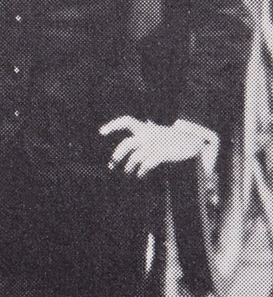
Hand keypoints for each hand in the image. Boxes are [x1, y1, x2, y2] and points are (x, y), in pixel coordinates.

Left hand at [100, 116, 216, 177]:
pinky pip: (147, 163)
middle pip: (127, 143)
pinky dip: (142, 170)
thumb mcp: (157, 134)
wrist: (195, 140)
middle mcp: (148, 134)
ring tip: (127, 172)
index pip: (126, 121)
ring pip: (135, 156)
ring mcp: (155, 143)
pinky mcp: (163, 153)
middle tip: (112, 164)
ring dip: (129, 166)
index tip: (101, 132)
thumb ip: (145, 138)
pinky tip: (140, 175)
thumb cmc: (174, 139)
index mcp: (146, 128)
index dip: (113, 125)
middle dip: (117, 155)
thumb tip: (132, 151)